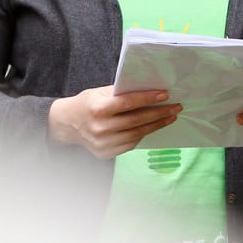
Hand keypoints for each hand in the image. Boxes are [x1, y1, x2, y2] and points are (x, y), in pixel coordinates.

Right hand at [48, 87, 179, 158]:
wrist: (67, 124)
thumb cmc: (88, 104)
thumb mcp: (100, 92)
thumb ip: (122, 92)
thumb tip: (151, 89)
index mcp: (96, 109)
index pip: (128, 103)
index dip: (148, 98)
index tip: (165, 94)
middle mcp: (99, 128)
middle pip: (136, 120)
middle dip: (160, 113)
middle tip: (176, 107)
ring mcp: (102, 143)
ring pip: (136, 134)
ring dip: (157, 125)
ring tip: (170, 117)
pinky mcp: (104, 153)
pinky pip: (130, 144)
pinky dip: (143, 135)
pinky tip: (152, 127)